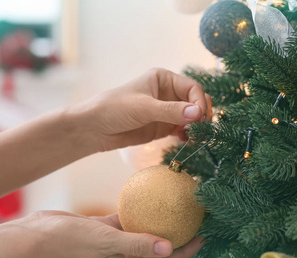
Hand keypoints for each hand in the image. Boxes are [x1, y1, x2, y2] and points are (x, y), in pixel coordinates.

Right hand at [28, 211, 204, 257]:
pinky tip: (151, 194)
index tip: (203, 237)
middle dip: (180, 236)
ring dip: (163, 221)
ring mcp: (117, 240)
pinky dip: (142, 208)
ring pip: (146, 230)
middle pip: (159, 247)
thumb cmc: (73, 239)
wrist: (42, 232)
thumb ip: (139, 244)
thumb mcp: (108, 240)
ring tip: (179, 206)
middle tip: (196, 219)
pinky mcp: (108, 226)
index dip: (186, 252)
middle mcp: (125, 254)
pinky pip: (131, 217)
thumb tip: (170, 248)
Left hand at [72, 68, 212, 150]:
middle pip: (196, 102)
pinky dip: (188, 135)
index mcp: (164, 79)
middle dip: (201, 114)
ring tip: (193, 137)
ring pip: (192, 117)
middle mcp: (168, 93)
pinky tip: (185, 140)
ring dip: (197, 127)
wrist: (95, 129)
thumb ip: (171, 111)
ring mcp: (167, 111)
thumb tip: (197, 113)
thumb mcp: (143, 108)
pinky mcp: (164, 127)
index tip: (199, 118)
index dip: (199, 102)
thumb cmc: (115, 108)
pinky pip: (184, 129)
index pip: (192, 88)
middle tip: (200, 129)